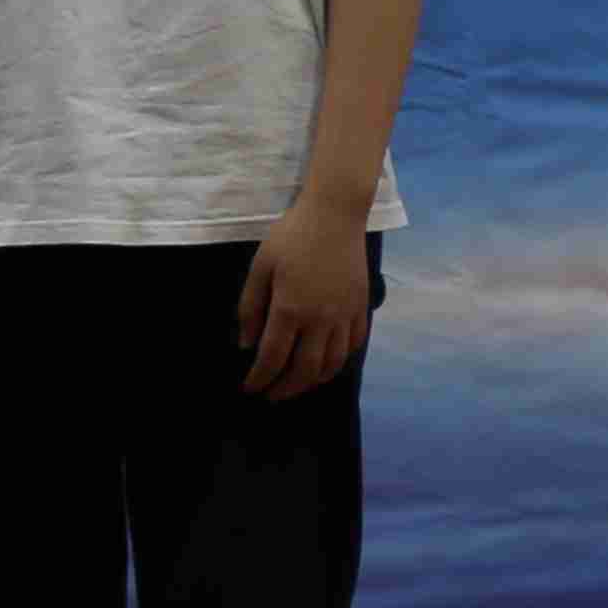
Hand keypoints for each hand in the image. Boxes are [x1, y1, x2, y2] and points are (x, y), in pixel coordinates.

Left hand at [238, 201, 373, 398]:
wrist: (335, 213)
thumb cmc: (292, 236)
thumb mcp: (260, 267)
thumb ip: (250, 308)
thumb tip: (247, 345)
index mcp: (290, 309)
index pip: (272, 358)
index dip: (259, 379)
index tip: (249, 388)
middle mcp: (320, 319)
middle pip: (304, 370)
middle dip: (285, 389)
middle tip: (271, 395)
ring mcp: (344, 315)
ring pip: (332, 363)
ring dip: (313, 381)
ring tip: (298, 383)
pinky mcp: (361, 307)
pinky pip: (354, 344)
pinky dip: (340, 360)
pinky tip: (327, 361)